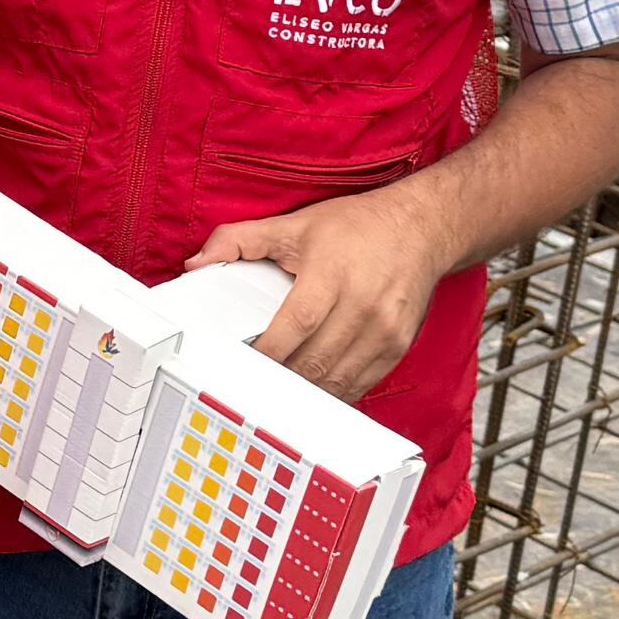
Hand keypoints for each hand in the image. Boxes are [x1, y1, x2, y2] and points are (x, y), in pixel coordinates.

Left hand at [187, 189, 457, 401]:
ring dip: (303, 392)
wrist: (421, 228)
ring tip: (276, 394)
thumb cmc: (356, 227)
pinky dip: (332, 392)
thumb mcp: (295, 224)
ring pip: (336, 380)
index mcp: (331, 273)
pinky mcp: (398, 346)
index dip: (268, 353)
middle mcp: (362, 304)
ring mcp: (384, 329)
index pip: (295, 325)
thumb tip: (197, 263)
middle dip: (279, 380)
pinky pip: (359, 384)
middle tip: (250, 388)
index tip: (241, 367)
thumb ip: (239, 241)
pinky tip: (311, 390)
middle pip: (314, 360)